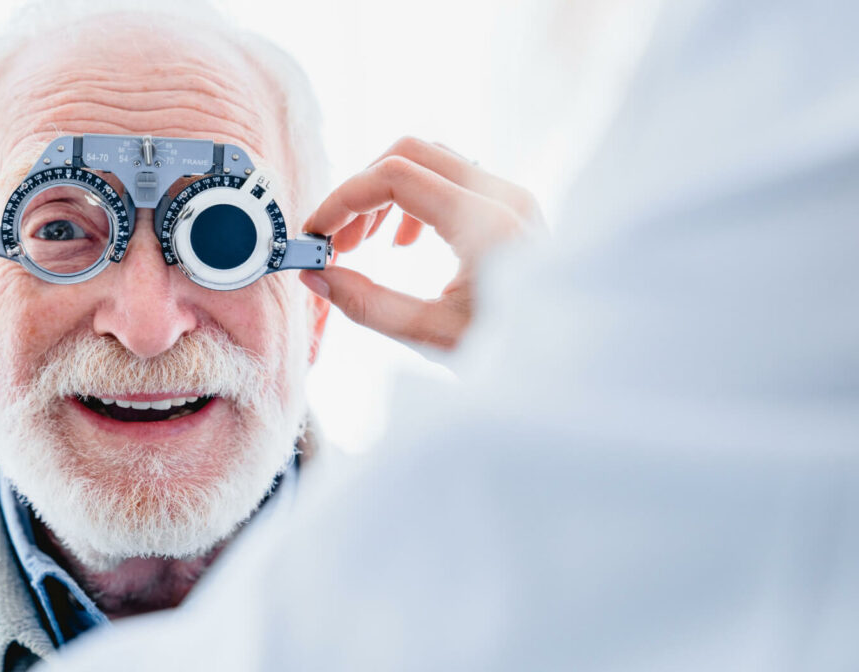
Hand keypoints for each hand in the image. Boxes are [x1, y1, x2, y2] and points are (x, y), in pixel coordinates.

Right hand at [300, 136, 542, 348]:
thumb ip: (368, 305)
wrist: (569, 360)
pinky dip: (415, 197)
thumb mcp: (433, 336)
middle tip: (338, 243)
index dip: (343, 200)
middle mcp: (503, 195)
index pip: (394, 176)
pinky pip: (452, 177)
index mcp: (485, 222)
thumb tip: (315, 278)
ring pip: (430, 160)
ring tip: (366, 245)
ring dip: (387, 193)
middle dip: (361, 191)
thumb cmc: (511, 353)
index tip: (317, 235)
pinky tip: (404, 242)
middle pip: (409, 152)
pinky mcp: (512, 206)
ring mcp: (512, 196)